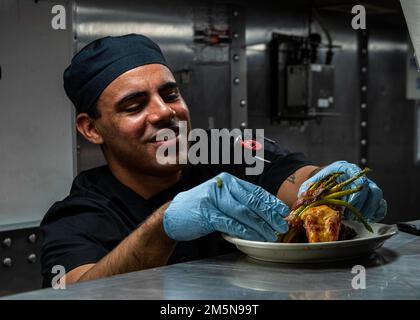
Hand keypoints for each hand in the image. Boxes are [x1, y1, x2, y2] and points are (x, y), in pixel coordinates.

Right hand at [163, 172, 288, 241]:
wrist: (173, 213)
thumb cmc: (199, 207)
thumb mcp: (220, 197)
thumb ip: (238, 200)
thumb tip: (264, 210)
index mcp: (228, 181)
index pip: (254, 191)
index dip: (270, 201)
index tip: (283, 210)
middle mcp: (222, 186)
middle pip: (251, 201)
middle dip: (269, 214)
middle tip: (281, 224)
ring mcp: (213, 199)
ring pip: (243, 213)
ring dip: (259, 225)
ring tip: (270, 234)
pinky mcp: (207, 213)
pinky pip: (230, 223)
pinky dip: (244, 231)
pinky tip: (253, 237)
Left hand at [298, 161, 386, 221]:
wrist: (321, 184)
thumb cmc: (315, 185)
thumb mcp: (309, 185)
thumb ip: (308, 191)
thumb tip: (304, 199)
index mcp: (344, 168)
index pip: (357, 174)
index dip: (356, 191)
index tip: (349, 203)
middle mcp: (358, 176)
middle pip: (370, 188)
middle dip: (360, 205)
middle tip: (350, 216)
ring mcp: (366, 186)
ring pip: (377, 196)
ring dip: (368, 211)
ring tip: (355, 220)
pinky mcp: (370, 197)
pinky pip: (380, 205)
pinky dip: (375, 213)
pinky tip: (364, 220)